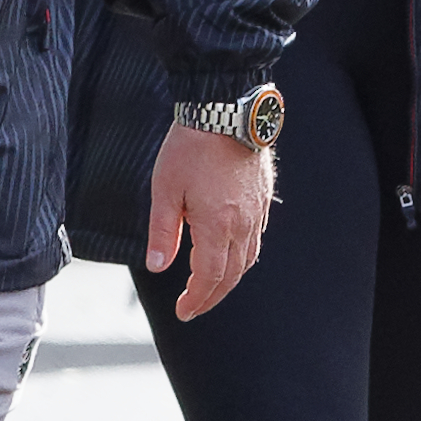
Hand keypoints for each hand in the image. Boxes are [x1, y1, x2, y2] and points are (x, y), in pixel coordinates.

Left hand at [140, 125, 275, 320]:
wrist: (224, 109)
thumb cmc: (190, 146)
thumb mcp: (165, 190)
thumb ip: (163, 232)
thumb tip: (158, 267)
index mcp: (217, 225)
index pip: (209, 277)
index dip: (196, 299)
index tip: (183, 311)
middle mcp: (243, 223)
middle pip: (233, 275)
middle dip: (213, 296)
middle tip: (194, 307)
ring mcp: (257, 209)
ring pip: (249, 257)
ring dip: (230, 278)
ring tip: (212, 286)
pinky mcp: (262, 196)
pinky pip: (257, 236)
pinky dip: (243, 254)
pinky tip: (231, 252)